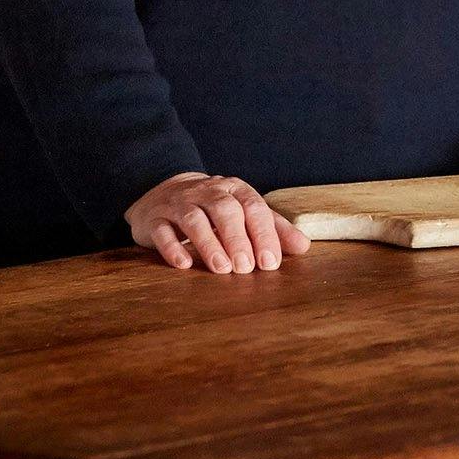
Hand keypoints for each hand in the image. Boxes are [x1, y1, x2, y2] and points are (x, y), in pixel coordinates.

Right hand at [126, 172, 311, 273]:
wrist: (164, 191)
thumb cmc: (214, 209)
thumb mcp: (244, 212)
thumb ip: (273, 228)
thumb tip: (303, 247)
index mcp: (234, 189)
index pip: (252, 207)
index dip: (263, 234)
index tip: (269, 262)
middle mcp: (206, 192)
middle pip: (224, 210)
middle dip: (236, 239)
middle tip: (245, 268)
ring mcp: (178, 204)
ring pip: (193, 219)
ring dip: (208, 244)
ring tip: (221, 269)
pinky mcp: (154, 219)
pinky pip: (162, 230)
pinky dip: (172, 247)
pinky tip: (183, 265)